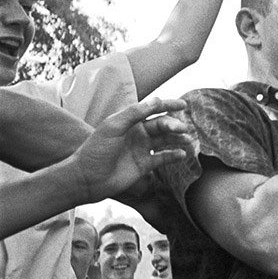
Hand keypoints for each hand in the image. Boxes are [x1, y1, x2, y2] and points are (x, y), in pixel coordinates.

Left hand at [66, 98, 193, 201]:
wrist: (87, 178)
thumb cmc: (96, 150)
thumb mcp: (113, 126)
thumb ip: (134, 113)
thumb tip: (157, 100)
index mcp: (128, 121)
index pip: (152, 109)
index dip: (168, 105)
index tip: (183, 105)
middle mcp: (137, 133)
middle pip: (161, 125)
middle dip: (173, 125)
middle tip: (183, 128)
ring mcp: (141, 149)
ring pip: (165, 140)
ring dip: (177, 138)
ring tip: (188, 140)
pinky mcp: (144, 165)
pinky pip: (163, 158)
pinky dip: (174, 155)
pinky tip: (182, 154)